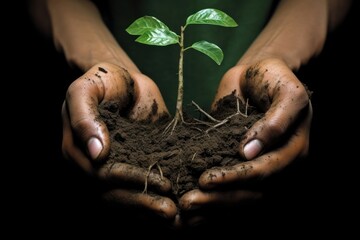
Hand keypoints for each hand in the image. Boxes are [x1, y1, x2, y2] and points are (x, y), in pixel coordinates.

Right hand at [62, 62, 177, 224]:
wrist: (121, 79)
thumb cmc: (101, 80)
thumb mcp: (85, 90)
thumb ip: (85, 118)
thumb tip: (97, 154)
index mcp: (78, 152)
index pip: (101, 176)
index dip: (129, 181)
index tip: (157, 183)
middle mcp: (94, 167)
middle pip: (114, 195)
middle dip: (143, 203)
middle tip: (170, 211)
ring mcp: (113, 169)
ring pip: (127, 198)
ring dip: (150, 209)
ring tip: (176, 215)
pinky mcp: (133, 165)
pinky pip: (140, 188)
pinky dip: (155, 199)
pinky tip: (175, 206)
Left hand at [178, 58, 311, 226]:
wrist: (257, 74)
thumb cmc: (275, 79)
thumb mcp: (286, 93)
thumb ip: (275, 121)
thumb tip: (250, 152)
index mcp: (293, 152)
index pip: (266, 172)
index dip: (237, 178)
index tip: (206, 179)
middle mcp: (277, 166)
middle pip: (250, 193)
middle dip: (218, 198)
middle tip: (188, 203)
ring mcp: (257, 167)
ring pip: (238, 196)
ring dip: (211, 204)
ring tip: (184, 206)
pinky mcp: (239, 165)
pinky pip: (228, 187)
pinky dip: (209, 197)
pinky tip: (188, 202)